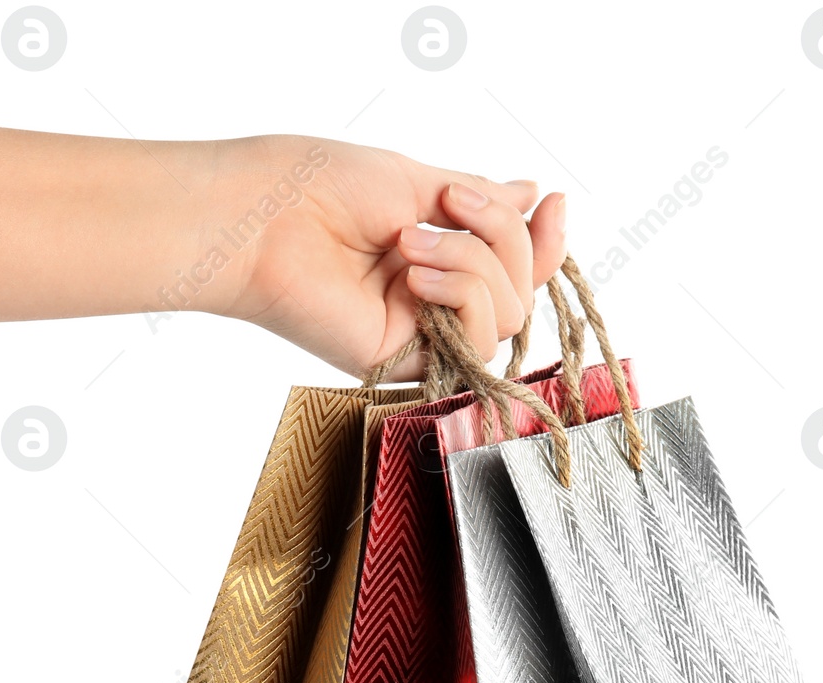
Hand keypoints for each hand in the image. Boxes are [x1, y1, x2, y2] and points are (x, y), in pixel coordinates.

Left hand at [218, 134, 566, 380]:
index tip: (553, 203)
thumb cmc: (323, 189)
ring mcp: (418, 332)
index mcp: (434, 254)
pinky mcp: (405, 362)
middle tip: (450, 205)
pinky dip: (462, 296)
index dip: (545, 242)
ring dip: (476, 264)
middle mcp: (430, 298)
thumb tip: (530, 193)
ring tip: (411, 240)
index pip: (515, 266)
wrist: (270, 217)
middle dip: (505, 239)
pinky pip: (477, 339)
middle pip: (520, 289)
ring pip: (507, 315)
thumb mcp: (419, 180)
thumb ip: (480, 200)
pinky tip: (414, 274)